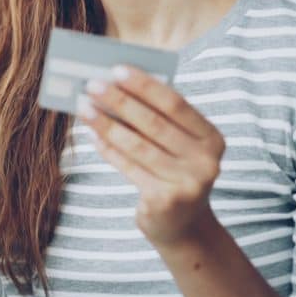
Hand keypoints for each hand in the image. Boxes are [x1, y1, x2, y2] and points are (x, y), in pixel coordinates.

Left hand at [77, 65, 225, 247]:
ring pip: (137, 145)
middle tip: (91, 85)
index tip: (116, 70)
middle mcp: (206, 161)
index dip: (145, 85)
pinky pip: (129, 167)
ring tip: (83, 107)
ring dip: (106, 124)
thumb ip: (156, 120)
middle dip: (119, 101)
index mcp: (212, 138)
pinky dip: (108, 149)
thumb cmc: (172, 172)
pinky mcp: (165, 200)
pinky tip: (92, 135)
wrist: (182, 226)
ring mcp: (187, 183)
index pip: (175, 104)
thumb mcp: (176, 146)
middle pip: (153, 123)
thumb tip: (115, 89)